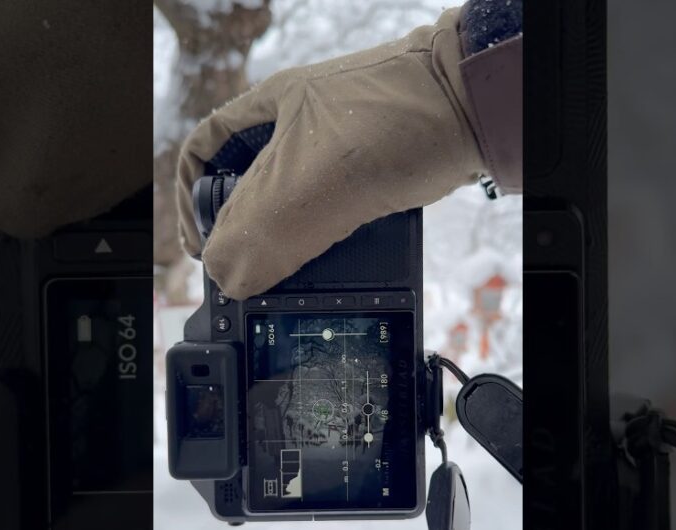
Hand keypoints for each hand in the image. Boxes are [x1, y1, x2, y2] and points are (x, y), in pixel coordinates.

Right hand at [176, 7, 485, 299]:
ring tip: (293, 274)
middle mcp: (300, 123)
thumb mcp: (315, 183)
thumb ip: (262, 231)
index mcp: (269, 108)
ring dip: (289, 241)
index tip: (202, 248)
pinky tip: (339, 259)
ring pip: (295, 201)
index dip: (192, 202)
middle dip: (244, 232)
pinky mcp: (377, 167)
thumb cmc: (403, 118)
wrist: (483, 108)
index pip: (203, 153)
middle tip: (249, 274)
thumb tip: (228, 275)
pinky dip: (331, 239)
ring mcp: (341, 144)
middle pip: (249, 184)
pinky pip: (337, 208)